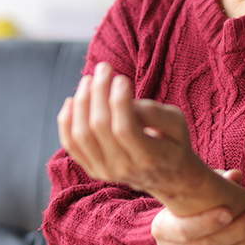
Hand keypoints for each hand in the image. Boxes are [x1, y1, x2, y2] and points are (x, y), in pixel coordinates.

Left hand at [56, 62, 204, 197]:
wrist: (166, 176)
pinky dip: (66, 120)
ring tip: (89, 80)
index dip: (119, 100)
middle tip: (104, 68)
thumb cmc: (172, 142)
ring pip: (81, 135)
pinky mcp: (91, 168)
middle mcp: (123, 168)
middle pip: (99, 127)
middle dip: (99, 91)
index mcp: (148, 157)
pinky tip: (72, 99)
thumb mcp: (177, 124)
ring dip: (82, 102)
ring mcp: (104, 171)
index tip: (121, 78)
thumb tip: (126, 101)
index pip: (124, 128)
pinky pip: (70, 144)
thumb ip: (155, 112)